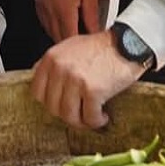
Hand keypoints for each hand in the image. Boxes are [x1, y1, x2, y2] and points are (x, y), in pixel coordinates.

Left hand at [30, 31, 144, 129]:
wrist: (128, 43)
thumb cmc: (101, 47)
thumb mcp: (70, 48)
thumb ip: (54, 64)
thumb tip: (40, 82)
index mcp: (52, 58)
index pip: (37, 92)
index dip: (50, 103)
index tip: (62, 105)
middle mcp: (60, 68)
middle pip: (53, 108)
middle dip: (68, 114)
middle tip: (81, 112)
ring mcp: (75, 79)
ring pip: (69, 116)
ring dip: (82, 121)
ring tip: (92, 116)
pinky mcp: (93, 90)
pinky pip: (89, 118)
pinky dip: (97, 121)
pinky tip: (103, 115)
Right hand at [35, 0, 101, 42]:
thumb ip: (91, 17)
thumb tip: (94, 33)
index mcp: (63, 11)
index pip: (68, 40)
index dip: (77, 48)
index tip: (85, 48)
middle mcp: (49, 10)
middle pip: (56, 38)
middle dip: (69, 43)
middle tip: (81, 42)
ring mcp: (41, 5)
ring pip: (48, 30)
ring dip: (59, 34)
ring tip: (73, 32)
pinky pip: (43, 19)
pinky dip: (52, 24)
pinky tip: (61, 20)